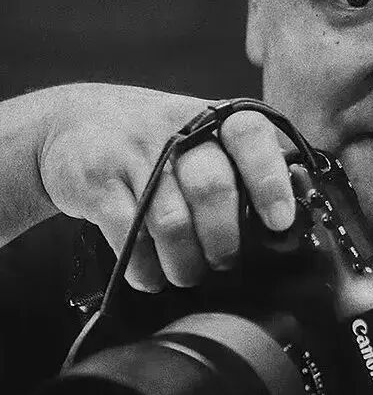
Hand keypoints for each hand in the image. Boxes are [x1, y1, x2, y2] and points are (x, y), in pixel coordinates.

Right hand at [37, 82, 294, 291]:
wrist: (69, 125)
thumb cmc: (154, 147)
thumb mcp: (197, 141)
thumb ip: (237, 172)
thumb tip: (282, 233)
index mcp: (212, 119)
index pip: (251, 135)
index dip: (270, 181)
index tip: (279, 222)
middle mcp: (174, 127)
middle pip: (213, 188)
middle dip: (224, 240)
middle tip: (223, 263)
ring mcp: (131, 150)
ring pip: (172, 221)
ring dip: (184, 263)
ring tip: (185, 275)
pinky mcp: (95, 179)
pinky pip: (128, 236)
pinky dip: (143, 267)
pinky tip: (148, 274)